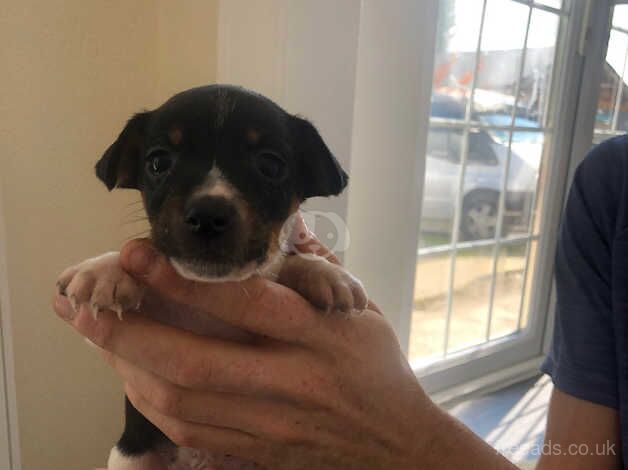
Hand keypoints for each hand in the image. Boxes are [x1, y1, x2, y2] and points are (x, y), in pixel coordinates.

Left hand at [53, 219, 514, 468]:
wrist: (394, 444)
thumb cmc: (377, 368)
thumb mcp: (360, 309)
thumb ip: (318, 269)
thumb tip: (285, 226)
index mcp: (321, 336)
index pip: (246, 304)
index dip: (185, 280)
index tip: (137, 254)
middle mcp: (293, 381)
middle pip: (196, 363)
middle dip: (130, 333)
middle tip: (87, 306)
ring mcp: (272, 423)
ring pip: (184, 403)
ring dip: (130, 368)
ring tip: (99, 337)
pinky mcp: (260, 451)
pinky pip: (192, 432)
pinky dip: (153, 404)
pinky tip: (133, 378)